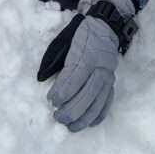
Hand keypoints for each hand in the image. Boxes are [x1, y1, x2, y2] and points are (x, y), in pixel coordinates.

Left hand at [37, 0, 136, 131]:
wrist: (106, 26)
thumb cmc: (81, 35)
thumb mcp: (64, 42)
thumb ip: (55, 60)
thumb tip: (42, 79)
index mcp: (86, 55)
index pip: (73, 78)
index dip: (62, 92)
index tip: (51, 100)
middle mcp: (100, 67)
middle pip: (87, 94)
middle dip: (71, 109)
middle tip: (58, 118)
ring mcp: (108, 76)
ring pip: (98, 101)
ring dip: (84, 117)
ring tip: (71, 127)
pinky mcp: (112, 82)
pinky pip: (108, 101)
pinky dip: (99, 114)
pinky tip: (89, 124)